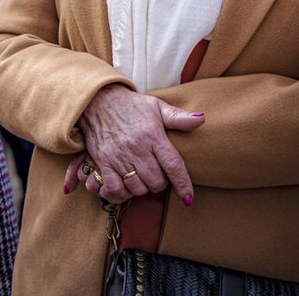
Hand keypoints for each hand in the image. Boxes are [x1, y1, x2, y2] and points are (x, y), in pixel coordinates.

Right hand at [62, 85, 202, 204]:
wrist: (97, 100)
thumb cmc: (131, 106)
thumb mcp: (156, 106)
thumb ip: (178, 117)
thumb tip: (201, 120)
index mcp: (153, 135)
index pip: (173, 165)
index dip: (183, 184)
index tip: (188, 198)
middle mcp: (136, 147)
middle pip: (156, 182)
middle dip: (160, 183)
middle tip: (156, 174)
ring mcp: (118, 156)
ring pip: (137, 188)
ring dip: (142, 187)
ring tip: (141, 177)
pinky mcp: (103, 161)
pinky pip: (115, 188)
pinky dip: (121, 192)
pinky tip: (125, 185)